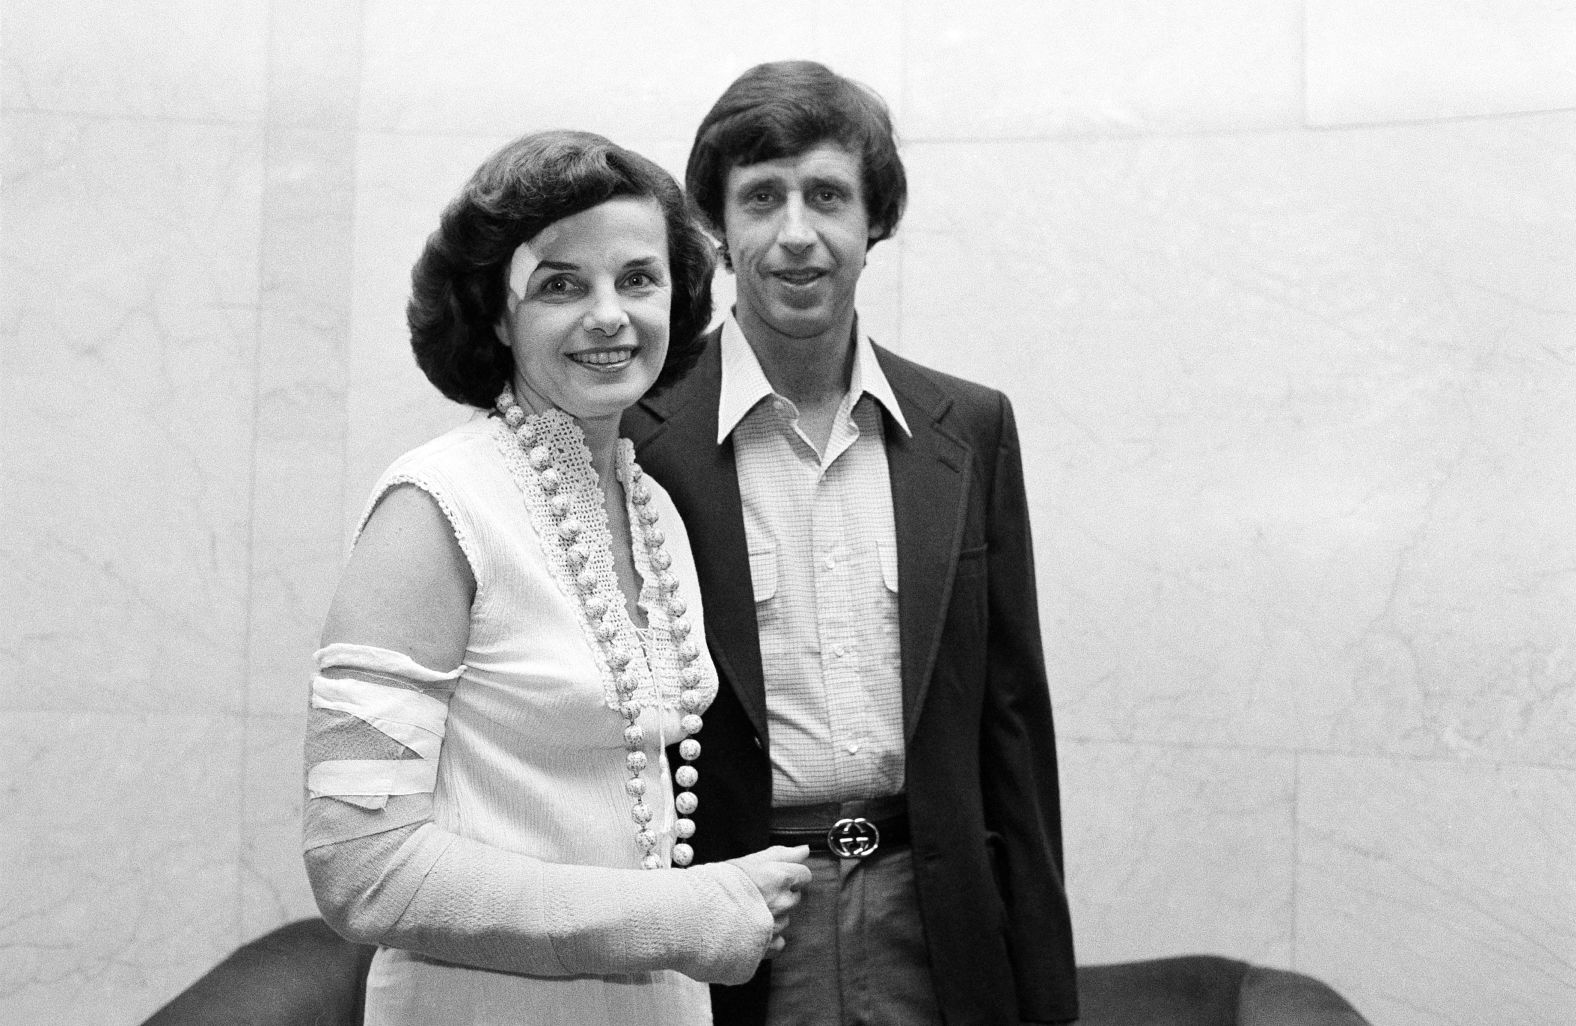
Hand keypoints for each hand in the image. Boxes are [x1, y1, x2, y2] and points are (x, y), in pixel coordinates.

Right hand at [727, 844, 810, 958]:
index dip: (790, 875)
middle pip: (794, 898)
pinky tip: (752, 929)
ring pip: (785, 920)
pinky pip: (777, 943)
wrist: (697, 911)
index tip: (777, 877)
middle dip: (781, 895)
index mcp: (780, 878)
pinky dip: (768, 938)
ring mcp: (774, 926)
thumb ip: (782, 854)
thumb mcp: (751, 860)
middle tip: (758, 893)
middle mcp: (782, 903)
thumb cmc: (721, 883)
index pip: (804, 876)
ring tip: (749, 911)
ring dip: (773, 916)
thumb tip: (805, 850)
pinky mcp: (765, 946)